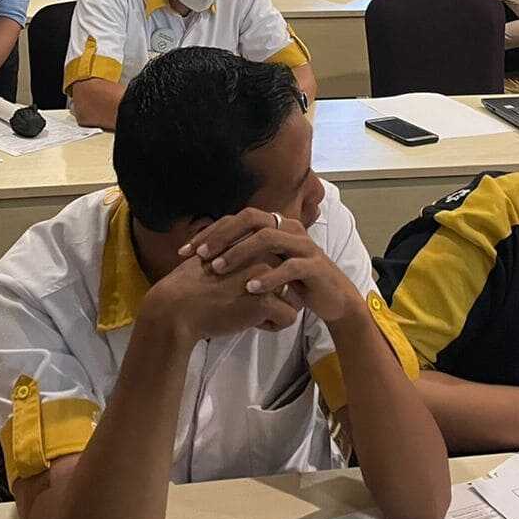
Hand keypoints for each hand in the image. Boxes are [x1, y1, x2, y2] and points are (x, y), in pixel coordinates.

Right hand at [142, 251, 301, 343]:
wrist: (176, 307)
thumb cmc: (191, 285)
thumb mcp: (215, 256)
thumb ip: (237, 253)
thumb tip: (255, 263)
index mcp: (252, 243)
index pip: (278, 264)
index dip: (263, 281)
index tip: (241, 289)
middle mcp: (263, 255)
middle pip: (287, 280)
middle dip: (272, 295)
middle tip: (243, 302)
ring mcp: (266, 277)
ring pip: (292, 299)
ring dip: (273, 310)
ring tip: (245, 312)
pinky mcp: (265, 300)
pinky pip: (288, 318)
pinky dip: (271, 326)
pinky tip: (248, 323)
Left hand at [181, 208, 362, 326]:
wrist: (333, 299)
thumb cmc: (294, 281)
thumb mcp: (266, 263)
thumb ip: (244, 253)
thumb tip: (205, 254)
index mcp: (275, 224)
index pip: (237, 219)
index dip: (210, 231)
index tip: (186, 250)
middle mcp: (289, 228)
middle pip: (251, 220)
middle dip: (222, 236)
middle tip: (199, 255)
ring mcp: (303, 245)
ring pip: (268, 239)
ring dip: (239, 253)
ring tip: (218, 269)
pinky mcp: (314, 266)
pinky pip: (289, 267)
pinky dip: (268, 277)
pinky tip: (249, 289)